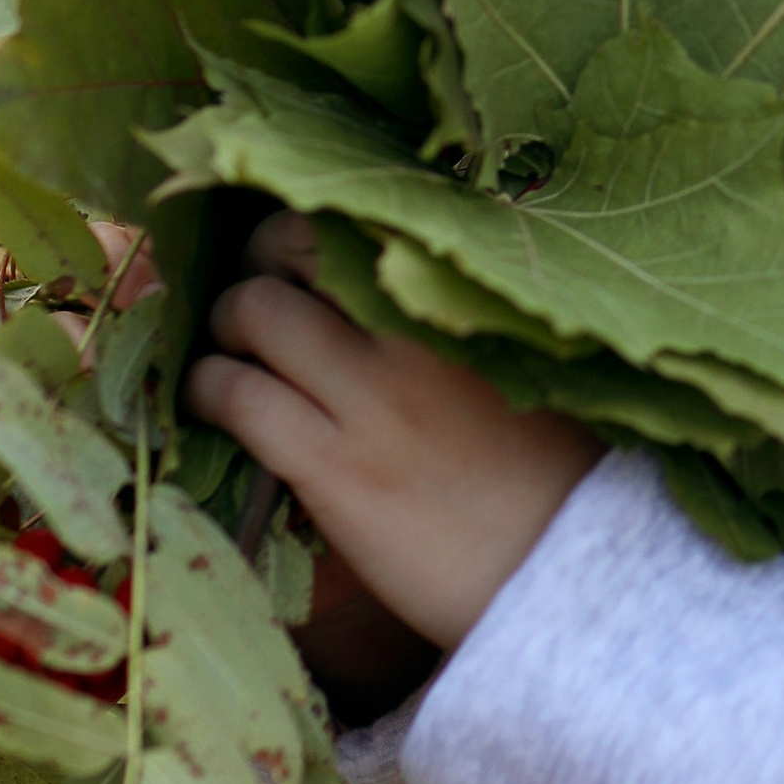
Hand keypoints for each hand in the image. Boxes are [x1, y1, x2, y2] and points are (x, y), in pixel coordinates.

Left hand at [184, 213, 601, 651]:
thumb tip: (390, 290)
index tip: (300, 259)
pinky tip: (215, 405)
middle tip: (258, 301)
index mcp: (464, 292)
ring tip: (229, 355)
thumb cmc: (562, 470)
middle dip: (260, 265)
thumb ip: (458, 317)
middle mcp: (414, 322)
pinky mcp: (334, 464)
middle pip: (294, 243)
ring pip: (252, 310)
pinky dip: (209, 390)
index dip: (314, 231)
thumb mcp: (524, 362)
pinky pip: (238, 396)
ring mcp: (371, 392)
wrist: (573, 569)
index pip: (362, 214)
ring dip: (225, 327)